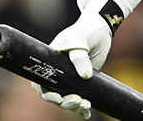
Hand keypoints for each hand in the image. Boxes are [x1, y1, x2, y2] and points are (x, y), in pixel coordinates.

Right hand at [31, 0, 113, 118]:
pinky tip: (87, 113)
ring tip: (86, 106)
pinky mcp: (83, 82)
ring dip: (74, 106)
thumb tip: (85, 76)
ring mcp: (70, 78)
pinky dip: (82, 108)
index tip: (58, 98)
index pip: (41, 82)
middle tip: (78, 101)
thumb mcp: (79, 38)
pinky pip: (79, 97)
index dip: (46, 93)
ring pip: (67, 98)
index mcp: (49, 61)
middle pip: (54, 94)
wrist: (102, 29)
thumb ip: (80, 55)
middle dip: (64, 102)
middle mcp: (58, 72)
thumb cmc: (86, 29)